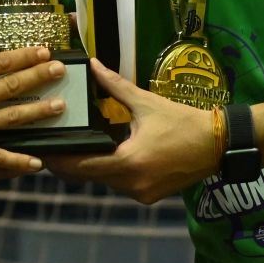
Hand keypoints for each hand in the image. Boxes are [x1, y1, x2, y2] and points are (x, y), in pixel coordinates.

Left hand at [41, 60, 221, 205]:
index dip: (61, 160)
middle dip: (72, 164)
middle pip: (91, 177)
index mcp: (128, 162)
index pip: (83, 166)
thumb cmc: (184, 122)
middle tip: (53, 149)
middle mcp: (132, 184)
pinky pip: (121, 185)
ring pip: (105, 182)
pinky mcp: (149, 196)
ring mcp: (141, 194)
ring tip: (75, 149)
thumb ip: (115, 86)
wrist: (218, 144)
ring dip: (92, 168)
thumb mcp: (147, 103)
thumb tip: (93, 66)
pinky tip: (105, 156)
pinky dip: (111, 172)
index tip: (44, 151)